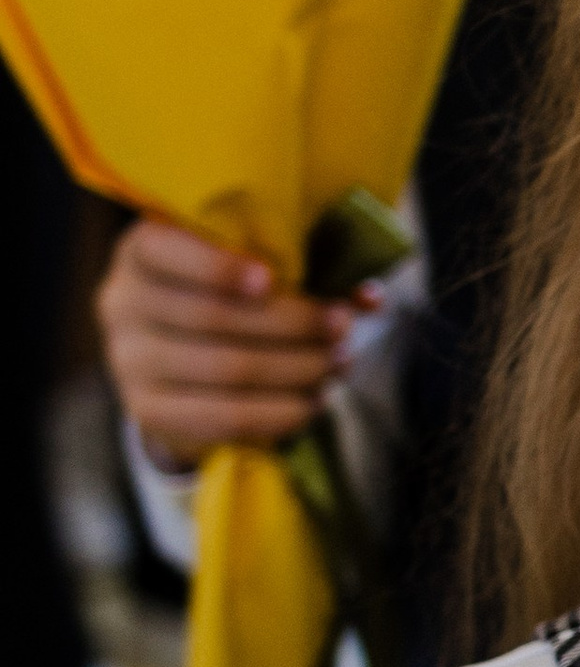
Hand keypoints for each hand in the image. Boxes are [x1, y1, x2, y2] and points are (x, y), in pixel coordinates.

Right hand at [97, 221, 366, 471]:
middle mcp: (122, 303)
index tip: (270, 279)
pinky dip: (278, 412)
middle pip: (213, 317)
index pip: (164, 251)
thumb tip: (369, 298)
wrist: (173, 354)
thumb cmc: (223, 292)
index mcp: (141, 250)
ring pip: (225, 369)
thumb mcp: (252, 264)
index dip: (216, 267)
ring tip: (339, 363)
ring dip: (295, 368)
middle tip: (341, 328)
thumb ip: (304, 268)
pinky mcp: (148, 411)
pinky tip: (312, 401)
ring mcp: (128, 362)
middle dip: (290, 324)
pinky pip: (222, 417)